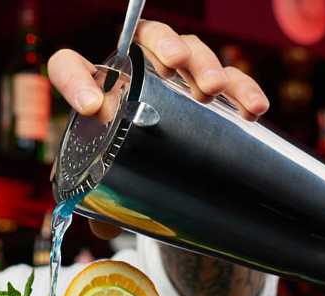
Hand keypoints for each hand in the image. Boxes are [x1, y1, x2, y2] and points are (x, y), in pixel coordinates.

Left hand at [47, 20, 272, 239]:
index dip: (75, 78)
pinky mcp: (210, 86)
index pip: (70, 66)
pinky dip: (244, 90)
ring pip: (191, 49)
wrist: (153, 165)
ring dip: (205, 64)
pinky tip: (255, 109)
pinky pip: (231, 78)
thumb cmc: (118, 163)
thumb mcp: (105, 179)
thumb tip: (103, 229)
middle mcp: (133, 68)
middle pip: (145, 37)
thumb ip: (99, 201)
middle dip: (163, 45)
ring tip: (212, 90)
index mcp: (94, 87)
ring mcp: (174, 72)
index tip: (91, 107)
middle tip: (173, 67)